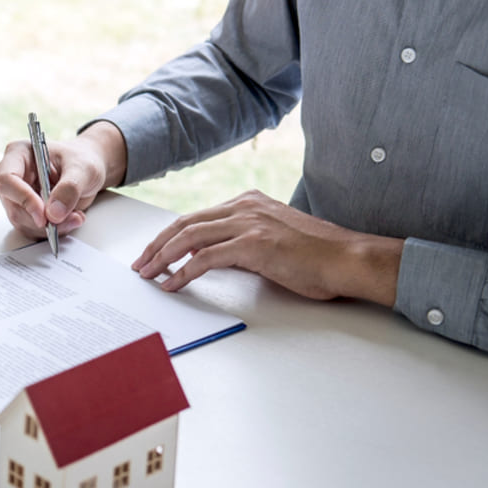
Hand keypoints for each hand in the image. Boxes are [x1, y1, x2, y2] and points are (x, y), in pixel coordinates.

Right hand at [0, 120, 126, 238]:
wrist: (87, 171)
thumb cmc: (83, 159)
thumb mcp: (84, 169)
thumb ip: (69, 188)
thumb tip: (54, 212)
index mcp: (19, 153)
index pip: (6, 180)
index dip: (23, 199)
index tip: (44, 214)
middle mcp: (14, 175)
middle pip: (14, 206)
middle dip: (42, 219)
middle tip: (69, 218)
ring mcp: (17, 195)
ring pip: (22, 222)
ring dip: (49, 227)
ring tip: (75, 217)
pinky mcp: (25, 211)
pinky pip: (32, 229)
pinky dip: (52, 230)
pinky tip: (69, 220)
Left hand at [132, 190, 403, 304]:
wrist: (348, 259)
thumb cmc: (316, 257)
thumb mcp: (271, 241)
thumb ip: (238, 244)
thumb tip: (205, 258)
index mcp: (248, 202)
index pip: (196, 217)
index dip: (169, 235)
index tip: (153, 252)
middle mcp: (245, 207)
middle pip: (185, 223)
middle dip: (157, 245)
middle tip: (140, 264)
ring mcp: (248, 223)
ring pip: (189, 237)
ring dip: (162, 257)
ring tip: (147, 275)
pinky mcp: (253, 245)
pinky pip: (204, 259)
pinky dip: (182, 272)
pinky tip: (171, 285)